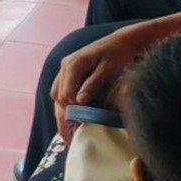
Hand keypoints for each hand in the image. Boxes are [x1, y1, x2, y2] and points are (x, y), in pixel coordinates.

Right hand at [51, 26, 146, 144]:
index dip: (72, 112)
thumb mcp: (108, 70)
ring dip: (62, 112)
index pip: (65, 95)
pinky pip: (61, 90)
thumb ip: (93, 85)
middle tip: (70, 139)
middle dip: (63, 118)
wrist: (123, 40)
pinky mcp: (70, 71)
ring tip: (70, 132)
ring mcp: (66, 67)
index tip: (80, 127)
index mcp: (73, 64)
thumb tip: (79, 101)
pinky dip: (65, 104)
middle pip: (57, 96)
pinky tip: (72, 117)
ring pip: (56, 94)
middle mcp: (65, 65)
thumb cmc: (118, 54)